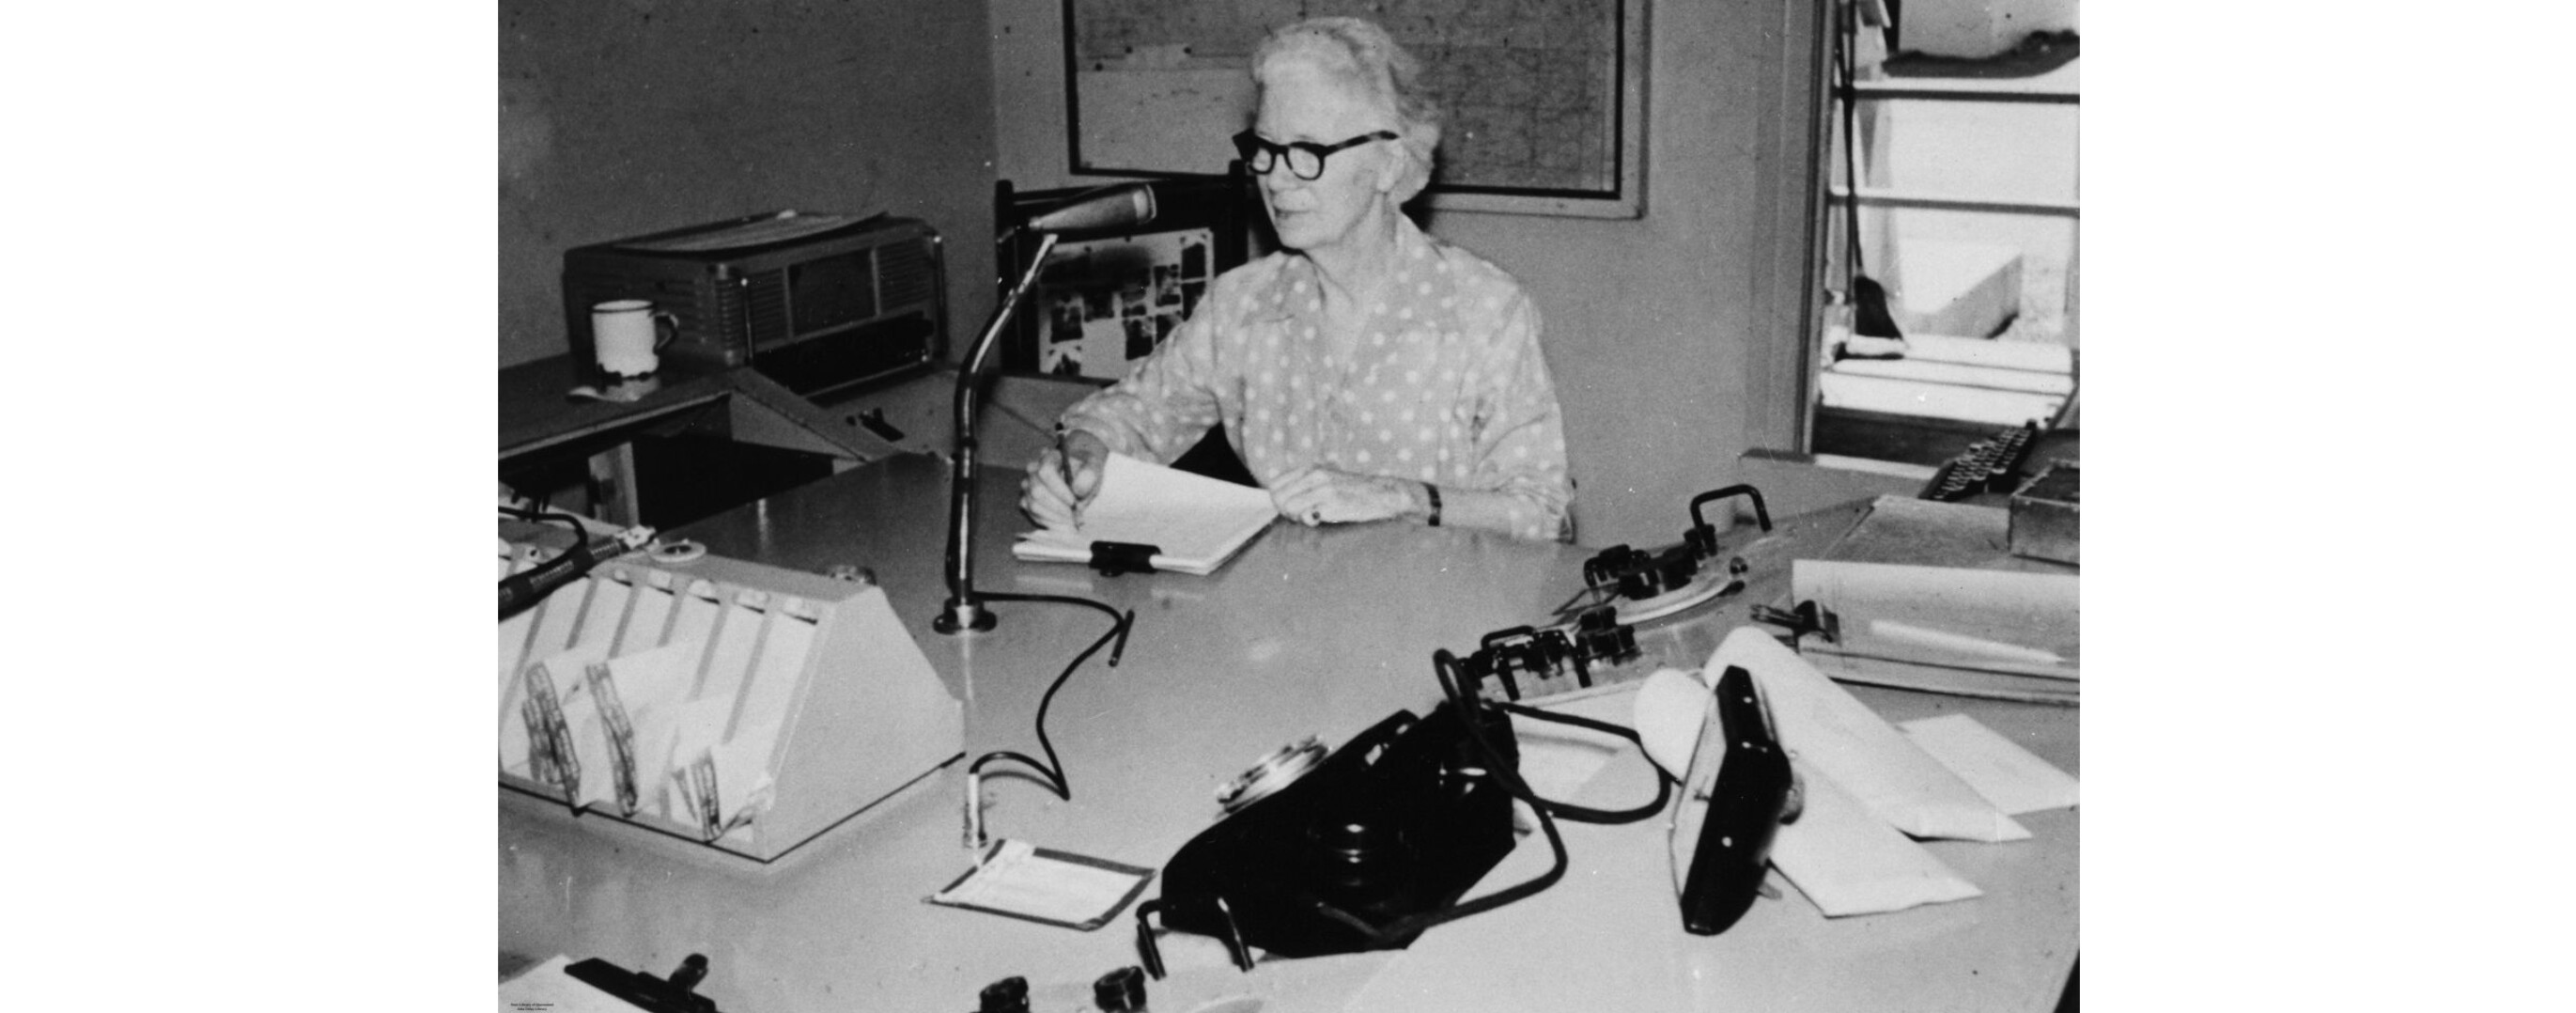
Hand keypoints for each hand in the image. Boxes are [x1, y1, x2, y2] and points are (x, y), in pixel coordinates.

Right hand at [1020, 430, 1108, 528]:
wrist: (1080, 474)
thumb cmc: (1085, 469)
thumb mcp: (1094, 467)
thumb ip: (1089, 474)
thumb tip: (1077, 490)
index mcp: (1049, 456)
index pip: (1046, 472)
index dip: (1059, 490)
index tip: (1074, 502)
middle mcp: (1034, 470)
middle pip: (1037, 491)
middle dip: (1058, 507)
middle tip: (1075, 516)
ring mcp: (1028, 486)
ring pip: (1033, 505)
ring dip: (1055, 517)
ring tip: (1073, 521)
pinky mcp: (1027, 501)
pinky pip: (1033, 515)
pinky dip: (1050, 523)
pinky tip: (1065, 524)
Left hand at [1269, 466, 1418, 526]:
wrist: (1381, 494)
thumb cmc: (1351, 491)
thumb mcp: (1325, 480)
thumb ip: (1304, 486)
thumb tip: (1278, 500)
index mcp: (1311, 469)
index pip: (1275, 484)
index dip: (1278, 500)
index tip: (1291, 507)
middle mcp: (1315, 475)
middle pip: (1279, 497)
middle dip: (1285, 511)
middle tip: (1301, 515)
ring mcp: (1324, 488)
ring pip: (1289, 506)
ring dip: (1297, 516)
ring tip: (1312, 516)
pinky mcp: (1333, 503)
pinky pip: (1307, 515)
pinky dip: (1311, 521)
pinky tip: (1322, 518)